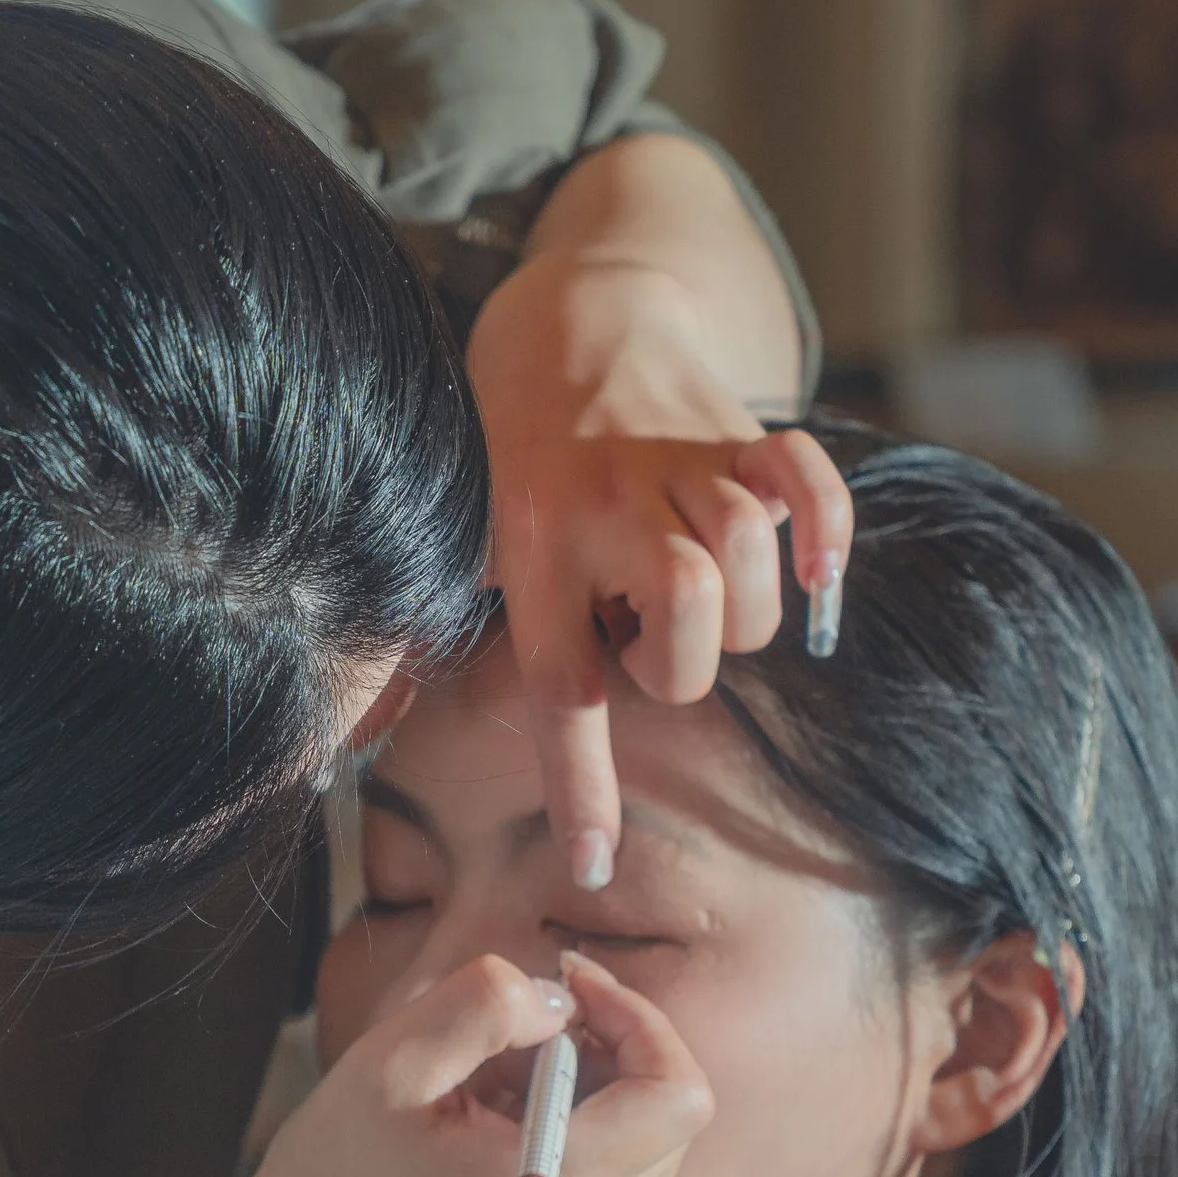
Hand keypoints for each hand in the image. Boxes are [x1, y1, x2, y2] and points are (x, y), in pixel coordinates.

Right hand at [182, 948, 709, 1176]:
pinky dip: (574, 1136)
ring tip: (488, 1086)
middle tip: (516, 1031)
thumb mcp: (389, 1063)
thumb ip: (486, 1002)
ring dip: (590, 1092)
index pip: (677, 1093)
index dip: (637, 1019)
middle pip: (672, 1117)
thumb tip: (559, 1000)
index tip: (568, 988)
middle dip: (610, 1051)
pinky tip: (488, 1131)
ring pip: (646, 1148)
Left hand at [467, 200, 852, 884]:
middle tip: (652, 642)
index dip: (582, 783)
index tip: (598, 866)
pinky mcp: (744, 432)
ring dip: (746, 612)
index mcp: (536, 549)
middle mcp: (613, 506)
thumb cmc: (515, 449)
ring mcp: (684, 463)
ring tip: (699, 595)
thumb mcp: (460, 534)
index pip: (564, 686)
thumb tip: (351, 731)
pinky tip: (816, 572)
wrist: (582, 311)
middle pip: (693, 612)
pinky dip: (826, 531)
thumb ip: (425, 629)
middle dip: (686, 663)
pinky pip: (807, 483)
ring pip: (752, 564)